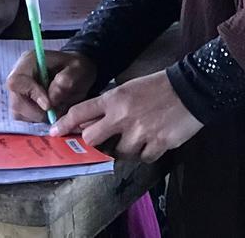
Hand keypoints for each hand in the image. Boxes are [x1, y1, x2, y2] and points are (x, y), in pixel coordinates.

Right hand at [6, 49, 96, 121]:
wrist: (76, 72)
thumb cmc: (76, 67)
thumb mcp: (77, 69)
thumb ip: (65, 81)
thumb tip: (50, 100)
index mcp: (29, 61)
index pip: (16, 81)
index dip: (31, 95)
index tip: (49, 105)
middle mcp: (18, 75)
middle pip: (15, 101)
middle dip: (36, 111)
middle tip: (55, 112)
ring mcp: (18, 89)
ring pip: (18, 112)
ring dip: (37, 116)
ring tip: (55, 108)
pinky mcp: (20, 101)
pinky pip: (23, 117)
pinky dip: (37, 118)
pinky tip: (49, 110)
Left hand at [50, 71, 202, 163]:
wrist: (190, 89)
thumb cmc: (157, 87)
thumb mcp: (128, 89)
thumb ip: (109, 106)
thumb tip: (90, 122)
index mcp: (114, 99)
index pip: (80, 112)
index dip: (64, 124)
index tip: (54, 132)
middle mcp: (122, 116)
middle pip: (92, 139)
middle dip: (92, 144)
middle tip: (99, 143)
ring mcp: (140, 132)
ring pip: (119, 153)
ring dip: (124, 149)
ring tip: (135, 137)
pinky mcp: (158, 144)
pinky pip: (143, 158)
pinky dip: (145, 153)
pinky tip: (152, 141)